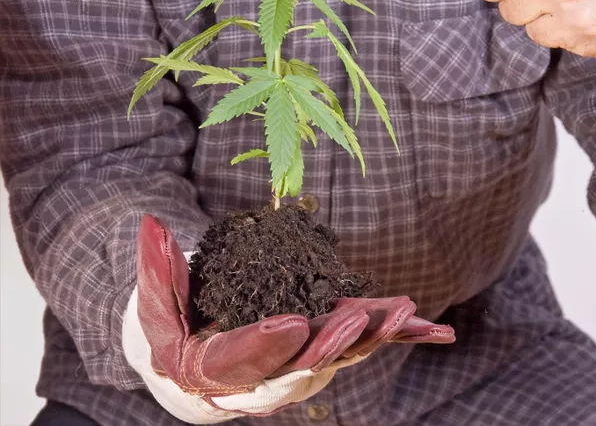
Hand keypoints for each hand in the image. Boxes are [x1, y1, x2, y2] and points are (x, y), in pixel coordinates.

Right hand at [127, 214, 453, 420]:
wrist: (206, 361)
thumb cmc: (176, 331)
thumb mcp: (156, 304)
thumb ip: (156, 270)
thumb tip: (152, 225)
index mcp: (222, 368)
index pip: (245, 361)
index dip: (266, 344)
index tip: (291, 324)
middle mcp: (270, 373)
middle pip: (305, 364)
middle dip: (333, 343)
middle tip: (358, 320)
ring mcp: (306, 360)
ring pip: (345, 353)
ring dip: (376, 334)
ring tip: (405, 312)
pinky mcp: (330, 344)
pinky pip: (367, 341)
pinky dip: (401, 336)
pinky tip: (440, 331)